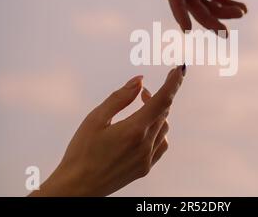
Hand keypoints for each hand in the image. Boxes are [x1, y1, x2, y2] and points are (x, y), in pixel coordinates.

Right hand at [29, 66, 184, 196]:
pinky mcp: (146, 168)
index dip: (173, 82)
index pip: (162, 100)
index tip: (180, 69)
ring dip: (157, 113)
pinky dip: (158, 131)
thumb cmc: (82, 152)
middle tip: (142, 92)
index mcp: (134, 130)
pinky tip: (144, 129)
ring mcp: (147, 158)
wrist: (78, 186)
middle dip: (156, 97)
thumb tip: (139, 82)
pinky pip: (161, 144)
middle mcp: (146, 144)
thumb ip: (120, 98)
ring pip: (163, 127)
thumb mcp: (96, 119)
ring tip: (140, 108)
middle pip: (163, 112)